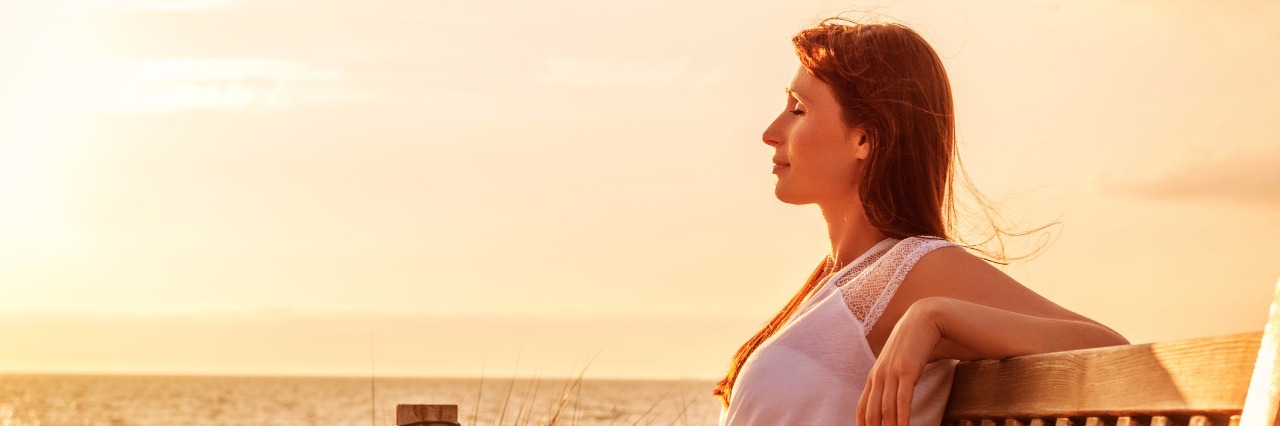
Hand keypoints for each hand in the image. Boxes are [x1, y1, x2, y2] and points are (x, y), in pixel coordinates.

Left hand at [857, 298, 944, 425]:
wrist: (924, 319)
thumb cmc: (913, 344)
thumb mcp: (898, 363)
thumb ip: (893, 380)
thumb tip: (895, 398)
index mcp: (874, 376)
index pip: (862, 408)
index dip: (862, 425)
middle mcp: (879, 376)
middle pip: (871, 413)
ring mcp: (891, 373)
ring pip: (886, 410)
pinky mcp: (907, 371)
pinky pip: (902, 401)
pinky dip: (902, 418)